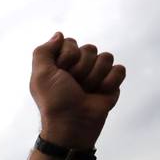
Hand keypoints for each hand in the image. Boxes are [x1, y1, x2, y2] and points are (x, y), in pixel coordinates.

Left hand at [30, 32, 125, 148]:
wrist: (72, 124)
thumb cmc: (55, 101)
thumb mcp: (40, 75)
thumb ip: (43, 51)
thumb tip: (59, 35)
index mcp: (61, 63)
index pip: (70, 43)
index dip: (67, 56)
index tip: (61, 73)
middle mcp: (79, 67)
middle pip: (89, 48)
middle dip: (81, 68)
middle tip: (74, 85)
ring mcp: (96, 75)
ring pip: (106, 57)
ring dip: (95, 76)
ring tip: (86, 91)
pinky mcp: (111, 84)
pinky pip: (119, 69)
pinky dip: (110, 82)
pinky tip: (100, 93)